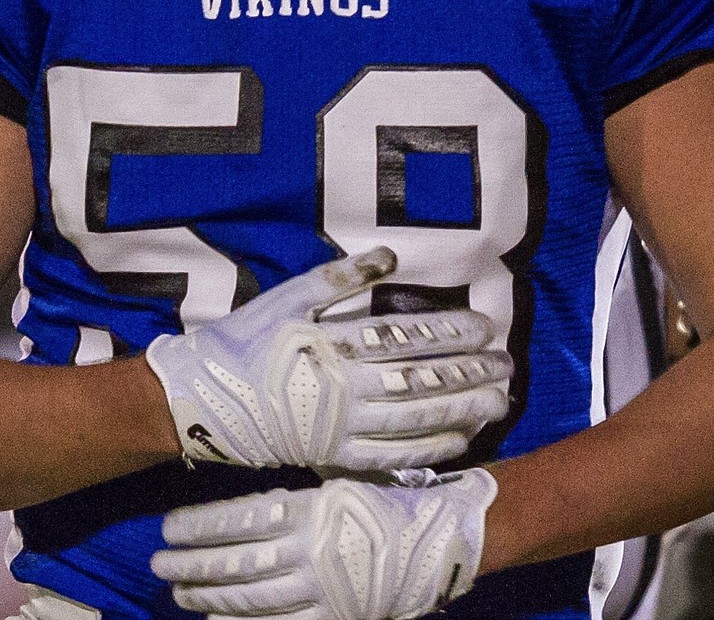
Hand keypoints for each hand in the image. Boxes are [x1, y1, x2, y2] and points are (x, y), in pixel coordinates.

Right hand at [144, 247, 510, 469]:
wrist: (206, 398)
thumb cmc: (249, 338)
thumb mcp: (290, 296)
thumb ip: (341, 278)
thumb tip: (390, 256)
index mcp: (337, 346)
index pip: (409, 337)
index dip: (452, 333)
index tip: (488, 327)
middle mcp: (346, 391)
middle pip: (422, 382)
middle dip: (470, 373)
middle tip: (508, 366)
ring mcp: (343, 429)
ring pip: (416, 423)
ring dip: (462, 411)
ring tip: (499, 402)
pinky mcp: (336, 457)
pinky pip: (393, 457)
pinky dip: (431, 450)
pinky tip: (461, 441)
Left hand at [151, 468, 496, 619]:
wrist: (439, 536)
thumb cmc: (387, 495)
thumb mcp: (339, 475)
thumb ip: (297, 486)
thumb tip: (248, 469)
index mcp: (312, 508)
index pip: (240, 520)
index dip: (200, 525)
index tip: (169, 525)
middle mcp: (310, 552)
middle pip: (237, 562)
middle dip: (192, 563)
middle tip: (157, 563)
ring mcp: (322, 590)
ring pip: (251, 597)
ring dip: (208, 593)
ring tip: (177, 589)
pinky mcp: (335, 616)